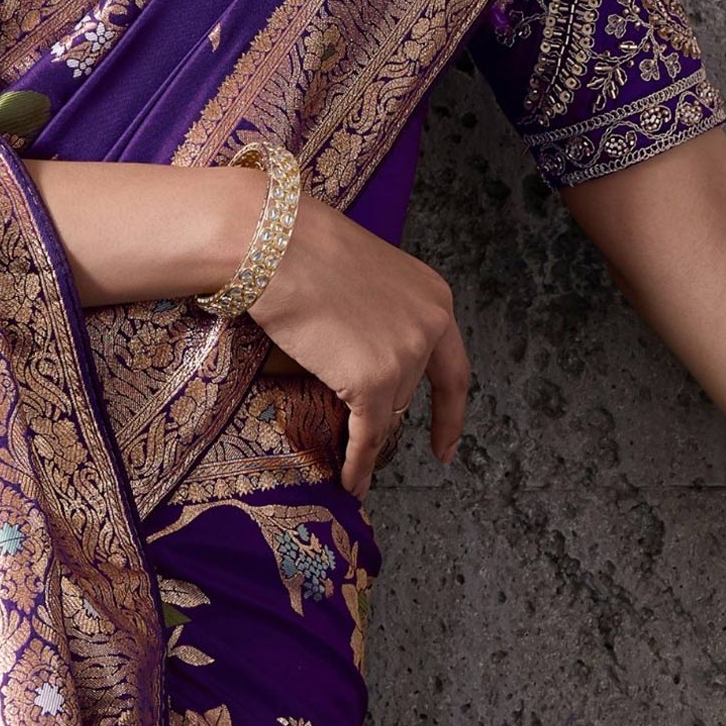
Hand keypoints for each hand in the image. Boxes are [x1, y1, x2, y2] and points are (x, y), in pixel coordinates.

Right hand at [246, 192, 470, 496]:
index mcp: (435, 297)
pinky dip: (359, 464)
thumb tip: (364, 353)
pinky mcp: (374, 382)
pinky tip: (351, 482)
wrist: (272, 244)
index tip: (446, 443)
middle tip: (361, 435)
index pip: (453, 368)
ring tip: (348, 462)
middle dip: (382, 410)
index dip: (450, 411)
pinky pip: (369, 436)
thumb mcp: (363, 277)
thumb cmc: (300, 248)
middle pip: (410, 389)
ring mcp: (405, 355)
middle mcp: (432, 326)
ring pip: (385, 411)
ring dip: (364, 434)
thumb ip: (380, 314)